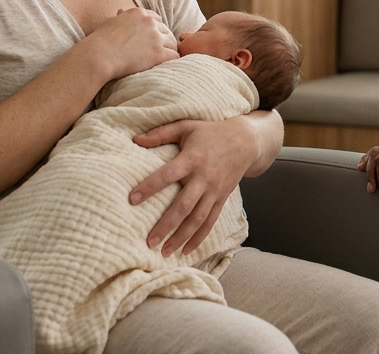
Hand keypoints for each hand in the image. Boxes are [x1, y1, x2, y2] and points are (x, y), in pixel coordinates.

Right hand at [82, 8, 178, 80]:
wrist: (99, 56)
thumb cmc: (100, 42)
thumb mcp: (110, 23)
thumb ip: (120, 18)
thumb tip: (120, 11)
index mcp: (139, 13)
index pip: (156, 19)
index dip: (155, 31)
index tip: (150, 41)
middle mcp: (149, 22)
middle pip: (166, 31)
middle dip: (163, 41)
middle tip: (156, 53)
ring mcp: (155, 37)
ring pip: (172, 43)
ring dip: (168, 51)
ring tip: (161, 61)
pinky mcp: (158, 53)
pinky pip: (174, 56)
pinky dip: (171, 61)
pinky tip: (163, 65)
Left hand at [128, 116, 258, 255]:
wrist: (246, 141)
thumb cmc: (211, 132)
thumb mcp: (187, 126)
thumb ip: (161, 134)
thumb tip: (135, 140)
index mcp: (192, 158)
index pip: (167, 175)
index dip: (149, 187)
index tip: (131, 200)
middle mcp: (204, 178)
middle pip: (183, 206)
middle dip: (166, 225)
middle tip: (149, 241)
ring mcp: (214, 191)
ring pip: (197, 219)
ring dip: (180, 237)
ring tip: (164, 252)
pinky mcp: (222, 199)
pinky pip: (210, 222)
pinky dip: (198, 238)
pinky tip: (185, 251)